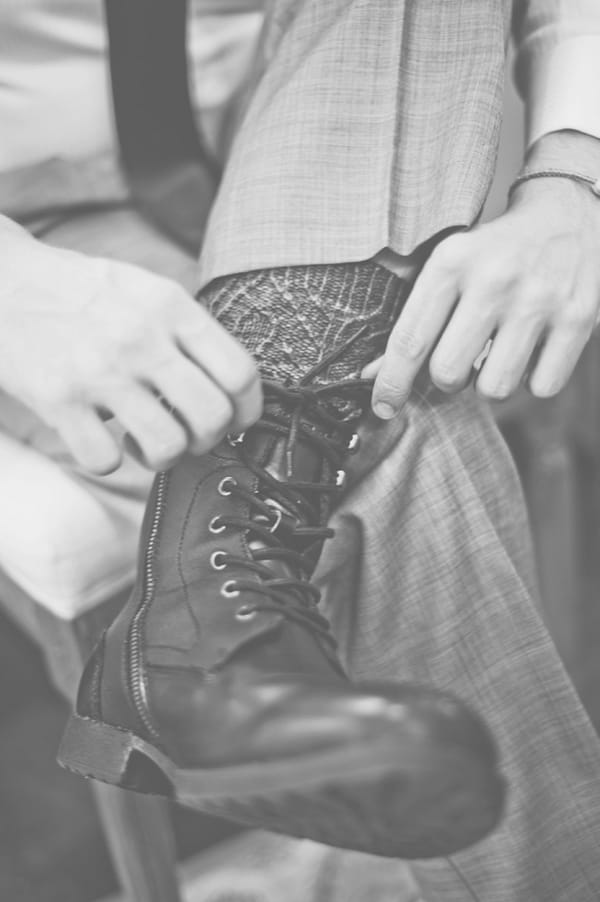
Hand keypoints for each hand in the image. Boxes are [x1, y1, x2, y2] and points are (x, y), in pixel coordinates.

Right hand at [0, 221, 261, 473]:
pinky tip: (99, 440)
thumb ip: (187, 330)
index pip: (240, 372)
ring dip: (162, 457)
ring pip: (167, 446)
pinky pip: (106, 460)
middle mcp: (141, 337)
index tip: (235, 422)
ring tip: (144, 443)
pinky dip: (108, 462)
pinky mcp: (57, 398)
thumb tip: (231, 386)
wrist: (2, 281)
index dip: (247, 410)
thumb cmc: (81, 292)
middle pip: (212, 416)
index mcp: (170, 307)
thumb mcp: (145, 289)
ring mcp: (99, 369)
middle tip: (187, 435)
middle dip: (207, 440)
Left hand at [367, 134, 599, 418]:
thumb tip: (372, 376)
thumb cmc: (495, 251)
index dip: (391, 382)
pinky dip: (532, 381)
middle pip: (448, 372)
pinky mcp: (579, 318)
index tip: (383, 407)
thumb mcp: (448, 265)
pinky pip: (541, 387)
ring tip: (496, 356)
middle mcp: (494, 279)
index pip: (410, 339)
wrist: (571, 214)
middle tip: (459, 361)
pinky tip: (530, 353)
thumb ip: (411, 319)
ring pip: (494, 388)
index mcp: (452, 261)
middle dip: (447, 380)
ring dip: (489, 384)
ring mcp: (539, 300)